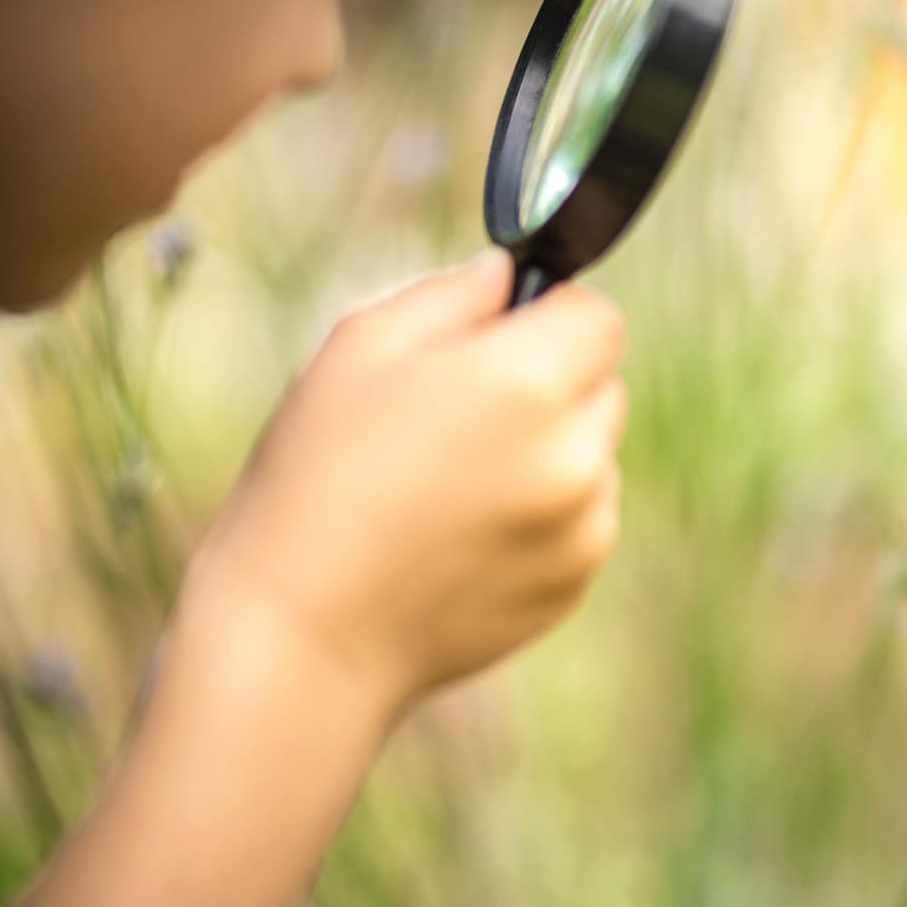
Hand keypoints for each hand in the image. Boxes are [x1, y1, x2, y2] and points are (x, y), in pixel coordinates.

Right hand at [182, 249, 626, 717]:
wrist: (302, 631)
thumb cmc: (316, 475)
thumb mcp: (361, 347)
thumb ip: (454, 293)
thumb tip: (510, 275)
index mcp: (528, 380)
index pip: (599, 317)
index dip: (551, 316)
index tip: (502, 335)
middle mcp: (575, 453)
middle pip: (603, 384)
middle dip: (551, 383)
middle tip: (460, 414)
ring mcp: (583, 525)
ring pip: (595, 455)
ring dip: (550, 452)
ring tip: (452, 483)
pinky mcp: (574, 581)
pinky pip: (581, 520)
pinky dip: (542, 516)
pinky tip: (462, 534)